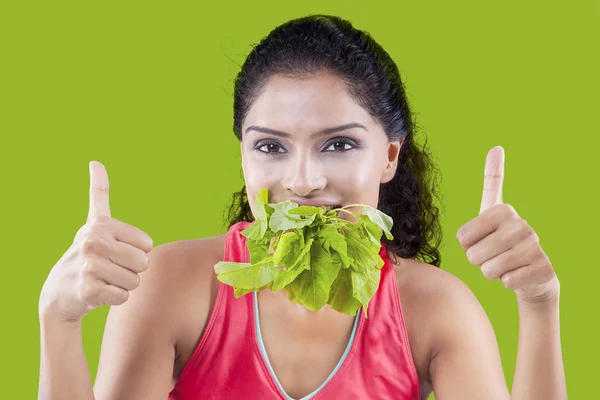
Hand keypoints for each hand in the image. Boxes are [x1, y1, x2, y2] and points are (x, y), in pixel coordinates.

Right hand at [39, 161, 153, 322]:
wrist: (60, 291)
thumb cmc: (87, 252)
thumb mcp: (93, 222)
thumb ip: (98, 192)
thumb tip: (95, 161)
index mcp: (101, 225)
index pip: (147, 245)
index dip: (137, 252)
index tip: (116, 251)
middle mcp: (93, 242)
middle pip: (143, 263)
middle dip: (132, 270)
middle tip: (111, 268)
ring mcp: (89, 266)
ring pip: (135, 281)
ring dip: (124, 285)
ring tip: (104, 280)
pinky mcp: (88, 290)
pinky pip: (123, 296)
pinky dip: (116, 298)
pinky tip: (99, 292)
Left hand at [456, 146, 558, 303]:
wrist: (531, 271)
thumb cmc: (503, 239)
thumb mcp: (492, 210)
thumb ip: (493, 180)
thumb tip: (497, 146)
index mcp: (503, 210)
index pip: (463, 237)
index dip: (468, 245)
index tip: (482, 239)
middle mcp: (521, 225)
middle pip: (474, 256)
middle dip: (478, 262)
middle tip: (494, 256)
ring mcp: (535, 246)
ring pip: (489, 270)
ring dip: (492, 272)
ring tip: (505, 264)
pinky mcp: (543, 268)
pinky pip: (506, 282)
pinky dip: (507, 282)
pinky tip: (518, 274)